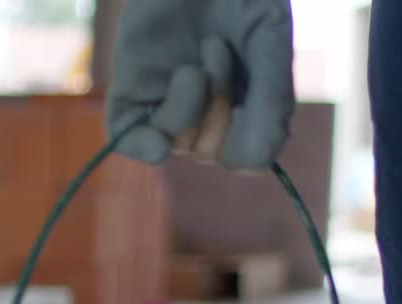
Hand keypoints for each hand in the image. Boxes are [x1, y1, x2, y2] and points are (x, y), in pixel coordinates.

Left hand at [104, 0, 294, 169]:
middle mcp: (204, 115)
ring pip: (177, 142)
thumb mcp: (269, 42)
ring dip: (193, 100)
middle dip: (222, 103)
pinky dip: (145, 143)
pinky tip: (158, 142)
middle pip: (211, 151)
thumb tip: (256, 164)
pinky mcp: (131, 92)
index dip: (252, 138)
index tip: (261, 91)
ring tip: (202, 50)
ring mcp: (165, 104)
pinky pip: (130, 141)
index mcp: (244, 109)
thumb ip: (271, 101)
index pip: (246, 159)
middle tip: (220, 47)